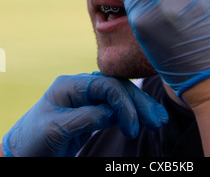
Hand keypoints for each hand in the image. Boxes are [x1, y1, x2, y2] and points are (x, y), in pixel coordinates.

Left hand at [2, 72, 167, 156]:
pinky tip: (141, 120)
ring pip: (118, 97)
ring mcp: (86, 100)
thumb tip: (114, 113)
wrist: (21, 154)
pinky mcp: (90, 113)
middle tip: (158, 120)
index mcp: (70, 85)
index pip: (105, 85)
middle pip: (116, 88)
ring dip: (138, 107)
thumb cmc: (34, 140)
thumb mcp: (58, 128)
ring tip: (157, 120)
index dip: (123, 103)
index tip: (133, 127)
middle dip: (138, 102)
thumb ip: (86, 117)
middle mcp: (80, 88)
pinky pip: (114, 109)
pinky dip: (129, 114)